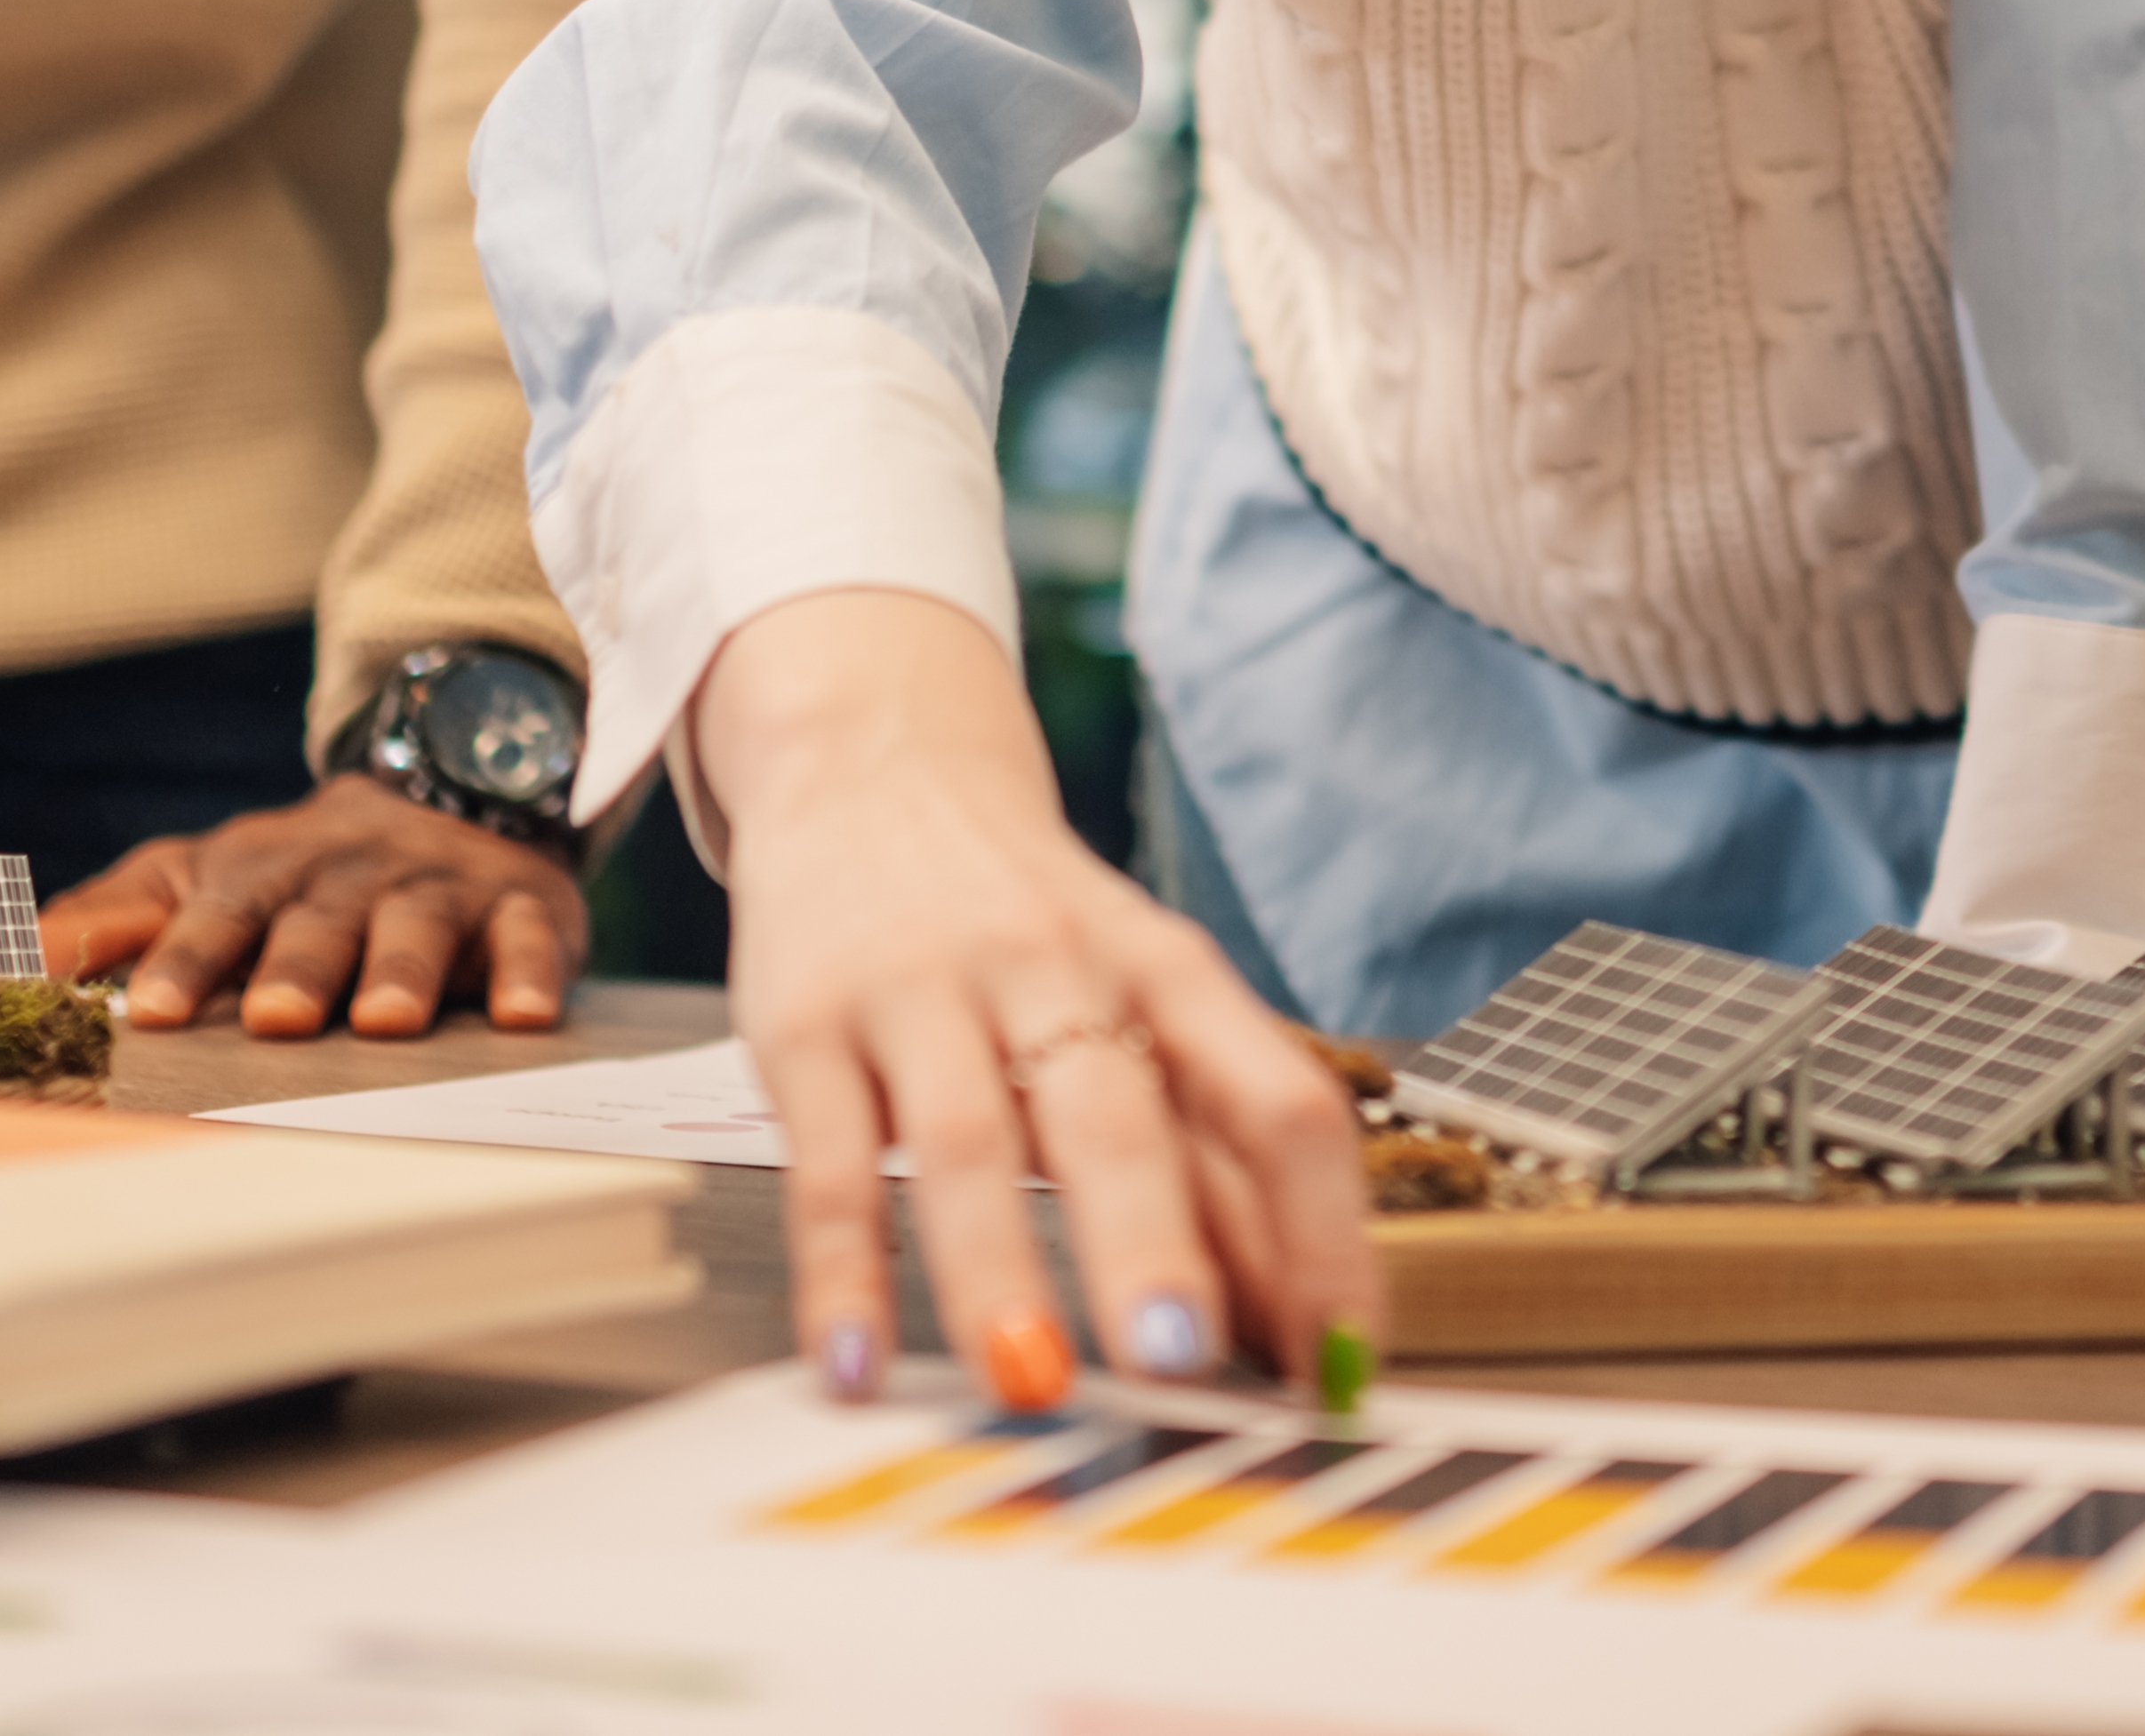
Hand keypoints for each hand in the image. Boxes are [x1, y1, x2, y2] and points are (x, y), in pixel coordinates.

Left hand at [46, 777, 585, 1039]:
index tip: (145, 1012)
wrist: (441, 800)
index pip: (216, 909)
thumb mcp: (199, 879)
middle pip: (318, 915)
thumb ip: (114, 916)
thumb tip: (11, 956)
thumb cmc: (292, 876)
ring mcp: (439, 886)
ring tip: (383, 1023)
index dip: (181, 957)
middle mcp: (350, 871)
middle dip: (295, 964)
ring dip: (401, 968)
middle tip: (271, 1020)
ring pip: (418, 922)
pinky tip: (525, 1015)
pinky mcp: (523, 906)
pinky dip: (530, 972)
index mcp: (263, 869)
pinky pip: (531, 936)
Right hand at [697, 583, 1373, 1412]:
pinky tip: (851, 1359)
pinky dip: (840, 1269)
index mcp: (1172, 973)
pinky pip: (828, 1163)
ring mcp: (926, 993)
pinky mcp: (808, 1027)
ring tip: (1029, 1380)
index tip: (1337, 1367)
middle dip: (1153, 1247)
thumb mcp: (1142, 1010)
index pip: (1278, 1105)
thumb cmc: (1035, 931)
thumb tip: (1292, 1339)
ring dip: (1000, 1266)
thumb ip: (1208, 1163)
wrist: (879, 764)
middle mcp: (1059, 972)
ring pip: (968, 1141)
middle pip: (1120, 1120)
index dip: (1318, 1237)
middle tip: (1180, 1361)